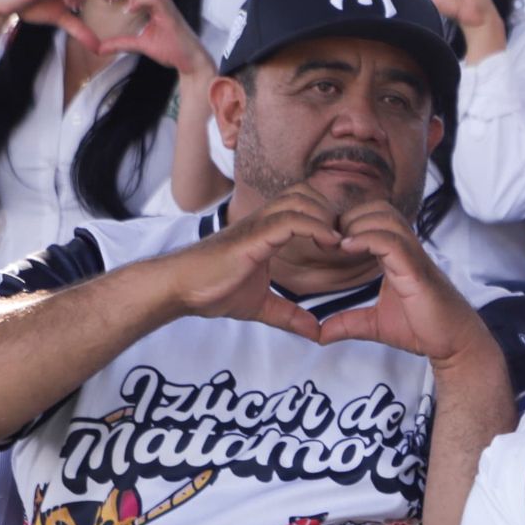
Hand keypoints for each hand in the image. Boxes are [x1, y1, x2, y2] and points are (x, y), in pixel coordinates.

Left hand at [97, 0, 213, 76]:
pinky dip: (139, 0)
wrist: (191, 60)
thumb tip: (100, 49)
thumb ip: (121, 43)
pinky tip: (130, 11)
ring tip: (126, 1)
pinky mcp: (169, 14)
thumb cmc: (171, 49)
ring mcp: (167, 5)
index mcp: (156, 2)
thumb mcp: (140, 45)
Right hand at [161, 186, 343, 339]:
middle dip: (329, 210)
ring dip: (324, 216)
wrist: (180, 288)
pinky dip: (314, 227)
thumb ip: (288, 314)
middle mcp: (262, 220)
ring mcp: (257, 225)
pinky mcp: (252, 236)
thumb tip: (314, 332)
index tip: (344, 244)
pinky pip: (290, 220)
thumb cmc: (212, 289)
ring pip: (299, 199)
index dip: (326, 217)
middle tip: (343, 239)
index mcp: (266, 230)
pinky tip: (328, 244)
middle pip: (305, 192)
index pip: (302, 204)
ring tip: (337, 243)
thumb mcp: (260, 305)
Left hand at [315, 200, 490, 365]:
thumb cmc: (425, 329)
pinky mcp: (417, 272)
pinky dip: (367, 239)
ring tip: (338, 244)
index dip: (349, 222)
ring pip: (387, 219)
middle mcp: (408, 251)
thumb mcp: (375, 325)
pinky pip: (393, 242)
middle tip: (330, 240)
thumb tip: (321, 334)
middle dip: (351, 216)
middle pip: (380, 209)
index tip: (328, 242)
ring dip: (357, 224)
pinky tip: (347, 248)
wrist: (455, 344)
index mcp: (398, 257)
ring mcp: (414, 259)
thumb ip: (349, 324)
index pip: (375, 219)